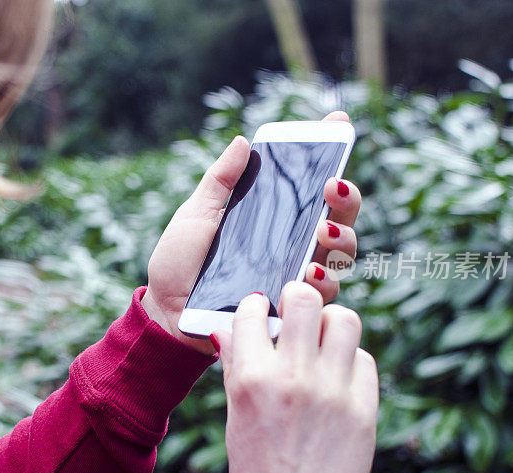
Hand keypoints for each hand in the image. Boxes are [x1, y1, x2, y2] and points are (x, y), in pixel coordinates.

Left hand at [142, 112, 361, 352]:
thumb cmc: (180, 262)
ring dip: (339, 238)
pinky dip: (322, 281)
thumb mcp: (196, 215)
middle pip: (339, 216)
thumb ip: (220, 182)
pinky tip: (310, 273)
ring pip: (341, 253)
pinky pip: (322, 294)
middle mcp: (294, 243)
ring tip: (322, 229)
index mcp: (275, 217)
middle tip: (331, 185)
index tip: (338, 121)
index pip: (311, 184)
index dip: (330, 151)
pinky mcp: (291, 306)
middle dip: (346, 197)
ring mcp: (296, 274)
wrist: (166, 311)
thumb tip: (241, 142)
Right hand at [211, 285, 377, 472]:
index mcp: (253, 378)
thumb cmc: (256, 464)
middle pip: (304, 298)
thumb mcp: (234, 412)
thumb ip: (234, 364)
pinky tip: (338, 377)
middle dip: (298, 297)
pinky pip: (364, 359)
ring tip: (323, 340)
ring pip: (344, 319)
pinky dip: (350, 362)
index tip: (260, 310)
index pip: (253, 309)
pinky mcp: (364, 408)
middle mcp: (294, 377)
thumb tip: (226, 328)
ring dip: (330, 324)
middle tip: (297, 311)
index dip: (256, 305)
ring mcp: (333, 391)